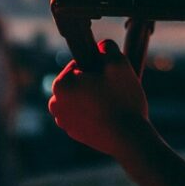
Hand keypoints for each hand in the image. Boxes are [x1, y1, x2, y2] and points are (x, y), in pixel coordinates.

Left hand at [48, 39, 150, 156]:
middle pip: (78, 81)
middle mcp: (56, 103)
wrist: (129, 138)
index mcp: (61, 84)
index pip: (79, 63)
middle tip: (114, 89)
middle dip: (94, 81)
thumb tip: (100, 47)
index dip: (98, 65)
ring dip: (94, 96)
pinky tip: (111, 115)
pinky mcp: (75, 134)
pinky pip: (84, 114)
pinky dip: (95, 112)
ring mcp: (64, 121)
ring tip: (113, 103)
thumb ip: (106, 47)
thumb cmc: (122, 100)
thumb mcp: (118, 62)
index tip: (110, 75)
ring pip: (81, 97)